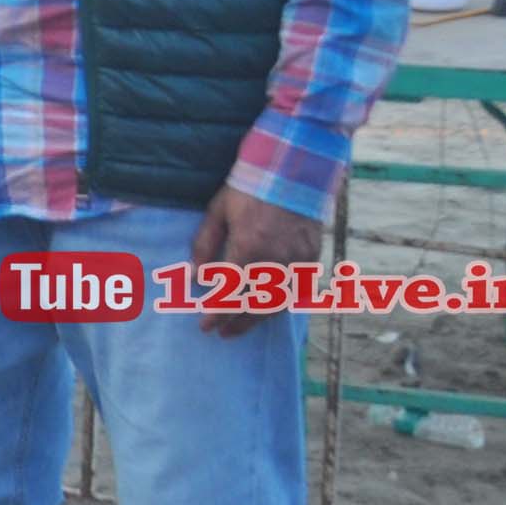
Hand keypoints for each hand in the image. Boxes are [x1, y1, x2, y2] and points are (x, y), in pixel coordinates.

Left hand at [191, 185, 323, 334]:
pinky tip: (267, 310)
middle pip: (254, 304)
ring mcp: (298, 259)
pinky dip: (281, 304)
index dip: (216, 313)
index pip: (229, 292)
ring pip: (279, 302)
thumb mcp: (217, 213)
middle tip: (221, 333)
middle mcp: (275, 259)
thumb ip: (204, 245)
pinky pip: (297, 290)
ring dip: (259, 318)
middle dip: (237, 322)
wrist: (292, 171)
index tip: (205, 326)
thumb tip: (193, 276)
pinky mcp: (312, 257)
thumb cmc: (248, 190)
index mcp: (248, 247)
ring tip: (241, 327)